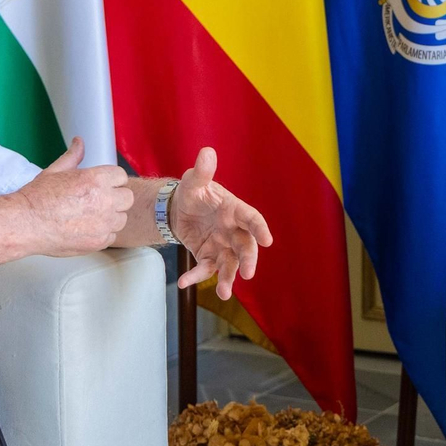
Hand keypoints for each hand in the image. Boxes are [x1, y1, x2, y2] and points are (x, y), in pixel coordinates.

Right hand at [18, 138, 132, 255]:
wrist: (25, 224)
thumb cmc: (38, 198)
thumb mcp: (56, 170)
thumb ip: (73, 156)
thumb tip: (79, 142)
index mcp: (96, 179)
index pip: (121, 176)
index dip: (111, 180)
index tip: (103, 185)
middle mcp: (104, 200)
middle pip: (127, 197)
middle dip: (115, 197)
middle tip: (98, 201)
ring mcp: (103, 223)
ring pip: (121, 218)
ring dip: (111, 216)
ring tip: (91, 216)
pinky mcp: (99, 241)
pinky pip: (112, 235)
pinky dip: (103, 233)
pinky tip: (87, 228)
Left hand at [169, 147, 273, 300]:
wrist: (178, 209)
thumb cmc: (193, 191)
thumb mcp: (194, 181)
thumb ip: (202, 171)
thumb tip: (207, 152)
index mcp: (234, 210)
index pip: (251, 218)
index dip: (260, 228)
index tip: (267, 240)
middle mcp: (233, 231)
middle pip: (245, 247)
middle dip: (248, 260)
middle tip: (248, 274)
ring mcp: (222, 246)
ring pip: (230, 265)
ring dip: (228, 279)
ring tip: (224, 293)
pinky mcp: (208, 257)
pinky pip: (205, 269)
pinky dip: (196, 278)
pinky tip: (184, 283)